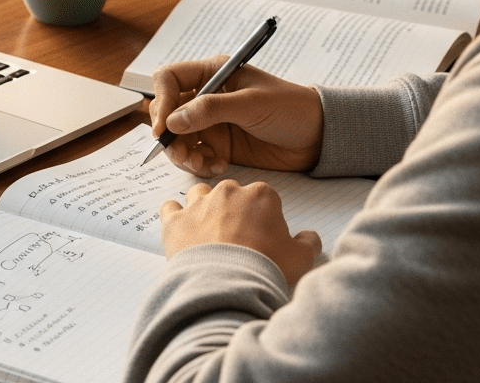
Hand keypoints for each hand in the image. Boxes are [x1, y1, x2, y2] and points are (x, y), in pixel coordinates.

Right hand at [150, 57, 322, 176]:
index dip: (161, 101)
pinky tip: (219, 167)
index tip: (164, 127)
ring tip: (202, 164)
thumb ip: (211, 110)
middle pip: (168, 113)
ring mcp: (212, 123)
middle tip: (183, 154)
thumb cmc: (290, 108)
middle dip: (170, 136)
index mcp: (213, 73)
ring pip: (178, 138)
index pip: (169, 79)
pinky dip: (200, 164)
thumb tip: (173, 121)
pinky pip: (195, 156)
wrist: (317, 137)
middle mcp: (207, 97)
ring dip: (183, 154)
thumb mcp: (251, 104)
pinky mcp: (220, 146)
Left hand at [160, 180, 322, 287]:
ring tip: (208, 233)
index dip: (264, 218)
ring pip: (199, 194)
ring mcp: (199, 204)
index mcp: (261, 195)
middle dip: (233, 211)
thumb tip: (309, 237)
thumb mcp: (301, 258)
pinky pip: (170, 208)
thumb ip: (308, 243)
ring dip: (203, 207)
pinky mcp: (175, 221)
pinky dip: (174, 216)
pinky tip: (181, 230)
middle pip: (231, 194)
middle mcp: (228, 192)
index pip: (264, 198)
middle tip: (236, 239)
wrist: (226, 287)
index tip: (262, 237)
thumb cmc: (264, 269)